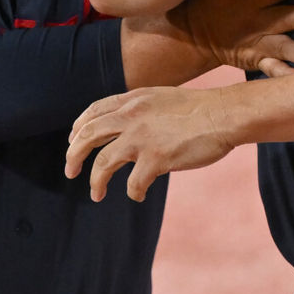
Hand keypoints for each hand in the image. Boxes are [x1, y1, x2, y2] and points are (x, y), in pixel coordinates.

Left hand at [66, 86, 235, 201]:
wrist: (224, 114)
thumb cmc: (201, 109)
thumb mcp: (162, 98)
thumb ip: (141, 109)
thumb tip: (127, 129)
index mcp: (133, 100)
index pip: (93, 112)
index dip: (78, 128)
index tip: (73, 141)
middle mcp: (131, 116)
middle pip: (87, 136)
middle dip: (73, 156)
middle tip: (70, 171)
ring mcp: (141, 138)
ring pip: (102, 163)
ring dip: (95, 181)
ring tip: (96, 194)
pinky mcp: (155, 159)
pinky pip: (133, 184)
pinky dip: (133, 193)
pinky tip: (138, 195)